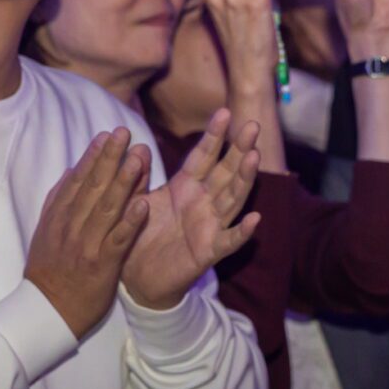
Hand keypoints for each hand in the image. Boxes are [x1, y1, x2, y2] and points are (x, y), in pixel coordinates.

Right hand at [24, 128, 150, 336]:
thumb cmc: (49, 271)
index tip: (105, 136)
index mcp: (57, 217)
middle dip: (110, 158)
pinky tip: (143, 204)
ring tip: (138, 158)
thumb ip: (57, 202)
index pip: (77, 181)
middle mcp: (71, 226)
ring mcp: (86, 245)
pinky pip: (118, 240)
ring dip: (124, 182)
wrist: (46, 311)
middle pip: (93, 187)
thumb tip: (71, 171)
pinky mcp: (101, 265)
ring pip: (107, 208)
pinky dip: (130, 222)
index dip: (93, 157)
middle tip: (124, 133)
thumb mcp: (44, 232)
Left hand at [121, 109, 261, 309]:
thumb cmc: (139, 234)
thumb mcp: (135, 201)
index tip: (224, 111)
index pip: (203, 157)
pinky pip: (228, 241)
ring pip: (232, 199)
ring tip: (254, 157)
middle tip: (252, 125)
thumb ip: (137, 178)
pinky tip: (254, 218)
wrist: (134, 277)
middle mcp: (203, 203)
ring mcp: (209, 227)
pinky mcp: (207, 253)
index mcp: (185, 187)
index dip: (214, 136)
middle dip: (239, 149)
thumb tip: (135, 146)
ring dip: (244, 179)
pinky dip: (241, 232)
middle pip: (225, 172)